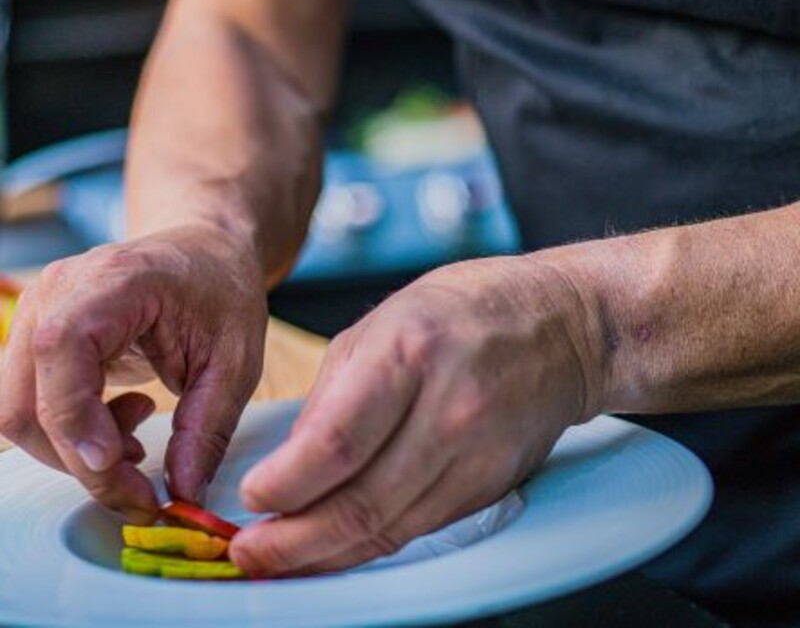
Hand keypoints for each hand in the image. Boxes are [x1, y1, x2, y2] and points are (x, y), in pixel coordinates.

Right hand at [0, 225, 266, 522]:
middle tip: (144, 485)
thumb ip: (209, 428)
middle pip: (26, 400)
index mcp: (112, 282)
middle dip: (80, 460)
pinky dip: (72, 431)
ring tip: (142, 439)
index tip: (123, 470)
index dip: (78, 422)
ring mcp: (39, 313)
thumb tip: (182, 496)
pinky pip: (32, 403)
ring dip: (75, 450)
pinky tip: (129, 416)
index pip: (61, 353)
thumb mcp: (236, 360)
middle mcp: (58, 292)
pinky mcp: (39, 337)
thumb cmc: (223, 292)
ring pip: (19, 412)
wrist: (206, 252)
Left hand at [229, 255, 603, 575]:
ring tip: (281, 559)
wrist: (563, 327)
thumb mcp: (384, 320)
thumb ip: (332, 391)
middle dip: (294, 543)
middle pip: (360, 503)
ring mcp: (478, 453)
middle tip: (249, 552)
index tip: (251, 498)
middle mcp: (449, 409)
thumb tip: (290, 458)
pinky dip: (373, 543)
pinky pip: (420, 527)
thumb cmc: (469, 308)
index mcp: (411, 352)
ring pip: (390, 529)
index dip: (285, 484)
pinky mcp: (493, 484)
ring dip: (327, 555)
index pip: (337, 443)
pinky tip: (339, 544)